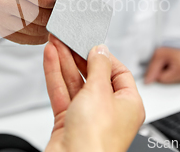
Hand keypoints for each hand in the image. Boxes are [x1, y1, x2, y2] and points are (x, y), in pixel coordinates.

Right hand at [0, 0, 76, 44]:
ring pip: (39, 29)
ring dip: (50, 22)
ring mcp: (0, 17)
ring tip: (49, 8)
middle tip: (58, 1)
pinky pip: (33, 39)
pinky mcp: (4, 32)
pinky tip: (40, 17)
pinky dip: (42, 31)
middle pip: (43, 15)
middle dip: (56, 10)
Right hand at [44, 35, 144, 151]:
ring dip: (64, 62)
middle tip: (67, 39)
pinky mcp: (68, 122)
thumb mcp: (100, 92)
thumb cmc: (96, 140)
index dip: (103, 56)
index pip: (118, 72)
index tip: (90, 43)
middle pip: (93, 75)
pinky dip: (55, 75)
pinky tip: (50, 58)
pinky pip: (62, 93)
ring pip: (75, 82)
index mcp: (128, 105)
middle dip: (78, 56)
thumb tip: (100, 50)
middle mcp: (109, 111)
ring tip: (55, 43)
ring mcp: (87, 116)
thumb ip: (98, 66)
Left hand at [144, 47, 179, 83]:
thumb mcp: (159, 55)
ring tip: (174, 62)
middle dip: (165, 72)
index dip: (158, 70)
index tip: (162, 62)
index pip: (162, 79)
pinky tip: (179, 64)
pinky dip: (178, 73)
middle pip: (169, 82)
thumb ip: (152, 69)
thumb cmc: (174, 45)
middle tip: (168, 61)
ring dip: (171, 73)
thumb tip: (147, 82)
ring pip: (174, 81)